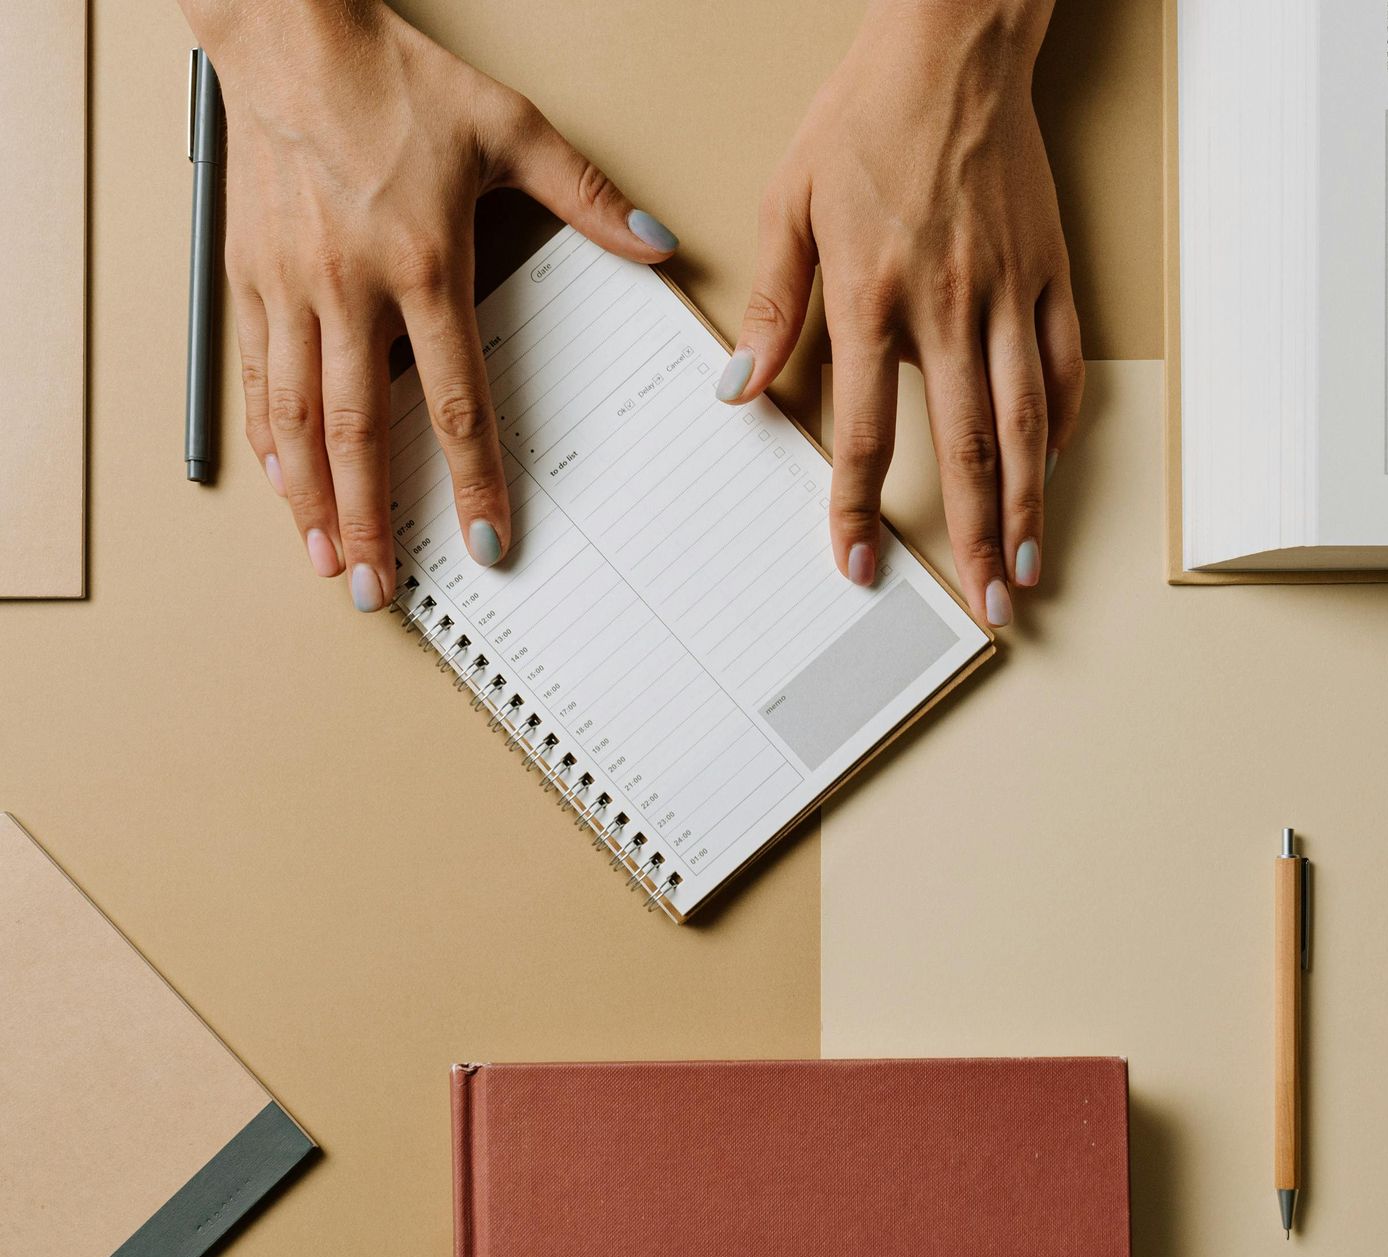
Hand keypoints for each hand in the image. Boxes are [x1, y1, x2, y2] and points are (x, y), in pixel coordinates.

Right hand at [187, 0, 679, 609]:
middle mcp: (348, 287)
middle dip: (371, 520)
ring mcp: (290, 286)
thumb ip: (587, 196)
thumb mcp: (509, 130)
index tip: (485, 540)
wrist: (292, 37)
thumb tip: (655, 241)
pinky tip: (280, 482)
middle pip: (358, 431)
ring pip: (294, 416)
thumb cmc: (394, 83)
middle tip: (380, 587)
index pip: (455, 400)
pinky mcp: (249, 276)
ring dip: (310, 499)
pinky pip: (254, 375)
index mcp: (422, 264)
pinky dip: (265, 438)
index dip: (473, 479)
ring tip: (326, 558)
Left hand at [719, 0, 1083, 628]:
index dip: (859, 508)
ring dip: (1031, 504)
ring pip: (1027, 421)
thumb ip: (772, 305)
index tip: (859, 565)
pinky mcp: (1049, 272)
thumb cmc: (866, 119)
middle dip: (976, 538)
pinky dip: (1063, 422)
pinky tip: (1054, 467)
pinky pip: (1064, 363)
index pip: (866, 429)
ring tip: (1031, 566)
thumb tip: (742, 387)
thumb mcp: (790, 203)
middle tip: (987, 604)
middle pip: (966, 447)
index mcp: (873, 294)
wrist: (952, 50)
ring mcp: (1008, 292)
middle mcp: (948, 305)